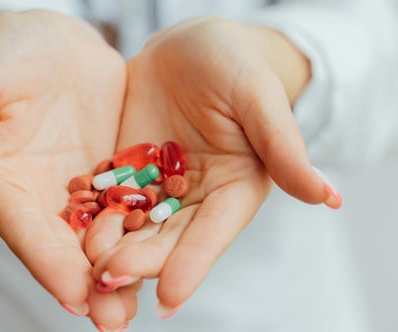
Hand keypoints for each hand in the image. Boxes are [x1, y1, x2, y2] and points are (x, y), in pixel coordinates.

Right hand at [0, 10, 132, 328]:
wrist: (44, 35)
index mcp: (3, 185)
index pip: (26, 233)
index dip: (49, 266)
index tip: (75, 299)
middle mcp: (43, 198)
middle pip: (66, 249)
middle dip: (91, 285)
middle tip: (114, 321)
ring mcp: (81, 187)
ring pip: (104, 235)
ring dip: (123, 269)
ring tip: (144, 302)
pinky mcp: (114, 170)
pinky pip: (134, 202)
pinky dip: (149, 229)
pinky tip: (170, 252)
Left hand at [87, 18, 341, 315]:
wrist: (193, 45)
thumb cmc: (238, 64)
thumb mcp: (260, 98)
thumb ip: (285, 148)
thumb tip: (329, 198)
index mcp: (234, 190)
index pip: (213, 234)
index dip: (193, 265)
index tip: (170, 297)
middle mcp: (194, 199)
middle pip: (167, 238)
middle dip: (140, 261)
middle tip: (109, 279)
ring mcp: (156, 186)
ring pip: (132, 225)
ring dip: (110, 248)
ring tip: (86, 267)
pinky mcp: (125, 169)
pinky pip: (105, 195)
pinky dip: (89, 214)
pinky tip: (69, 227)